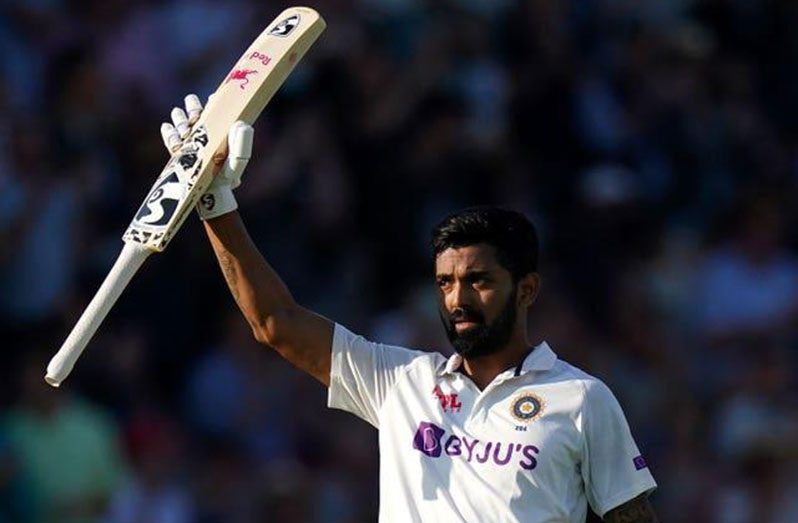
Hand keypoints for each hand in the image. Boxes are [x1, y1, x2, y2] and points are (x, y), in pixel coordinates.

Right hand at [160, 94, 253, 219]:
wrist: (210, 197)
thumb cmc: (226, 179)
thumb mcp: (236, 162)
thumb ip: (241, 145)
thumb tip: (241, 124)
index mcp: (219, 136)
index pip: (216, 115)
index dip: (214, 103)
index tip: (213, 96)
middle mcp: (205, 138)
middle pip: (197, 116)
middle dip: (193, 108)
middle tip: (192, 103)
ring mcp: (191, 146)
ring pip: (183, 125)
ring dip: (180, 119)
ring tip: (179, 115)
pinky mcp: (179, 155)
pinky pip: (171, 141)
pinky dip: (169, 133)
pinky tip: (167, 127)